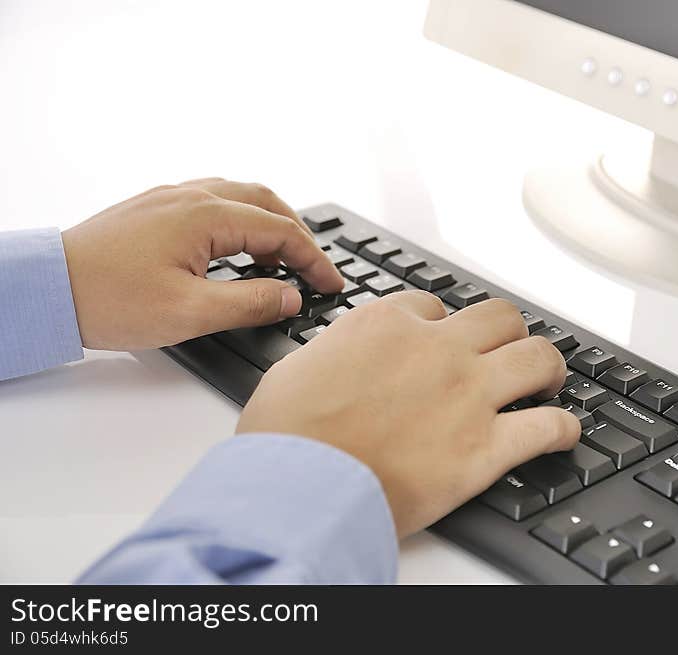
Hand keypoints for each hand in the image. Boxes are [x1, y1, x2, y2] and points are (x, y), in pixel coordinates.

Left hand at [61, 178, 342, 350]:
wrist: (46, 288)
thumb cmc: (108, 299)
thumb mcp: (190, 313)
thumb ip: (249, 302)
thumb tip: (290, 296)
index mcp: (205, 216)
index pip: (280, 231)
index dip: (313, 260)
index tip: (330, 285)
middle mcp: (190, 196)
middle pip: (266, 201)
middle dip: (298, 234)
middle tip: (313, 269)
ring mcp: (170, 198)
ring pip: (240, 196)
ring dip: (270, 222)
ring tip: (281, 259)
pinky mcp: (154, 208)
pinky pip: (213, 200)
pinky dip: (240, 219)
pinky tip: (235, 246)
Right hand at [236, 292, 580, 536]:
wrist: (299, 488)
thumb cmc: (287, 436)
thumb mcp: (297, 368)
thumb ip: (335, 352)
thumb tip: (345, 356)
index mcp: (386, 326)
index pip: (433, 306)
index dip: (442, 324)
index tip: (443, 341)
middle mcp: (435, 351)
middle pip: (499, 318)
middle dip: (505, 333)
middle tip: (505, 350)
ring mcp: (467, 396)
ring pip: (536, 358)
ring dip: (547, 367)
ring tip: (545, 381)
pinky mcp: (485, 449)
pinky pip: (547, 428)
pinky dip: (563, 429)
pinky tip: (563, 431)